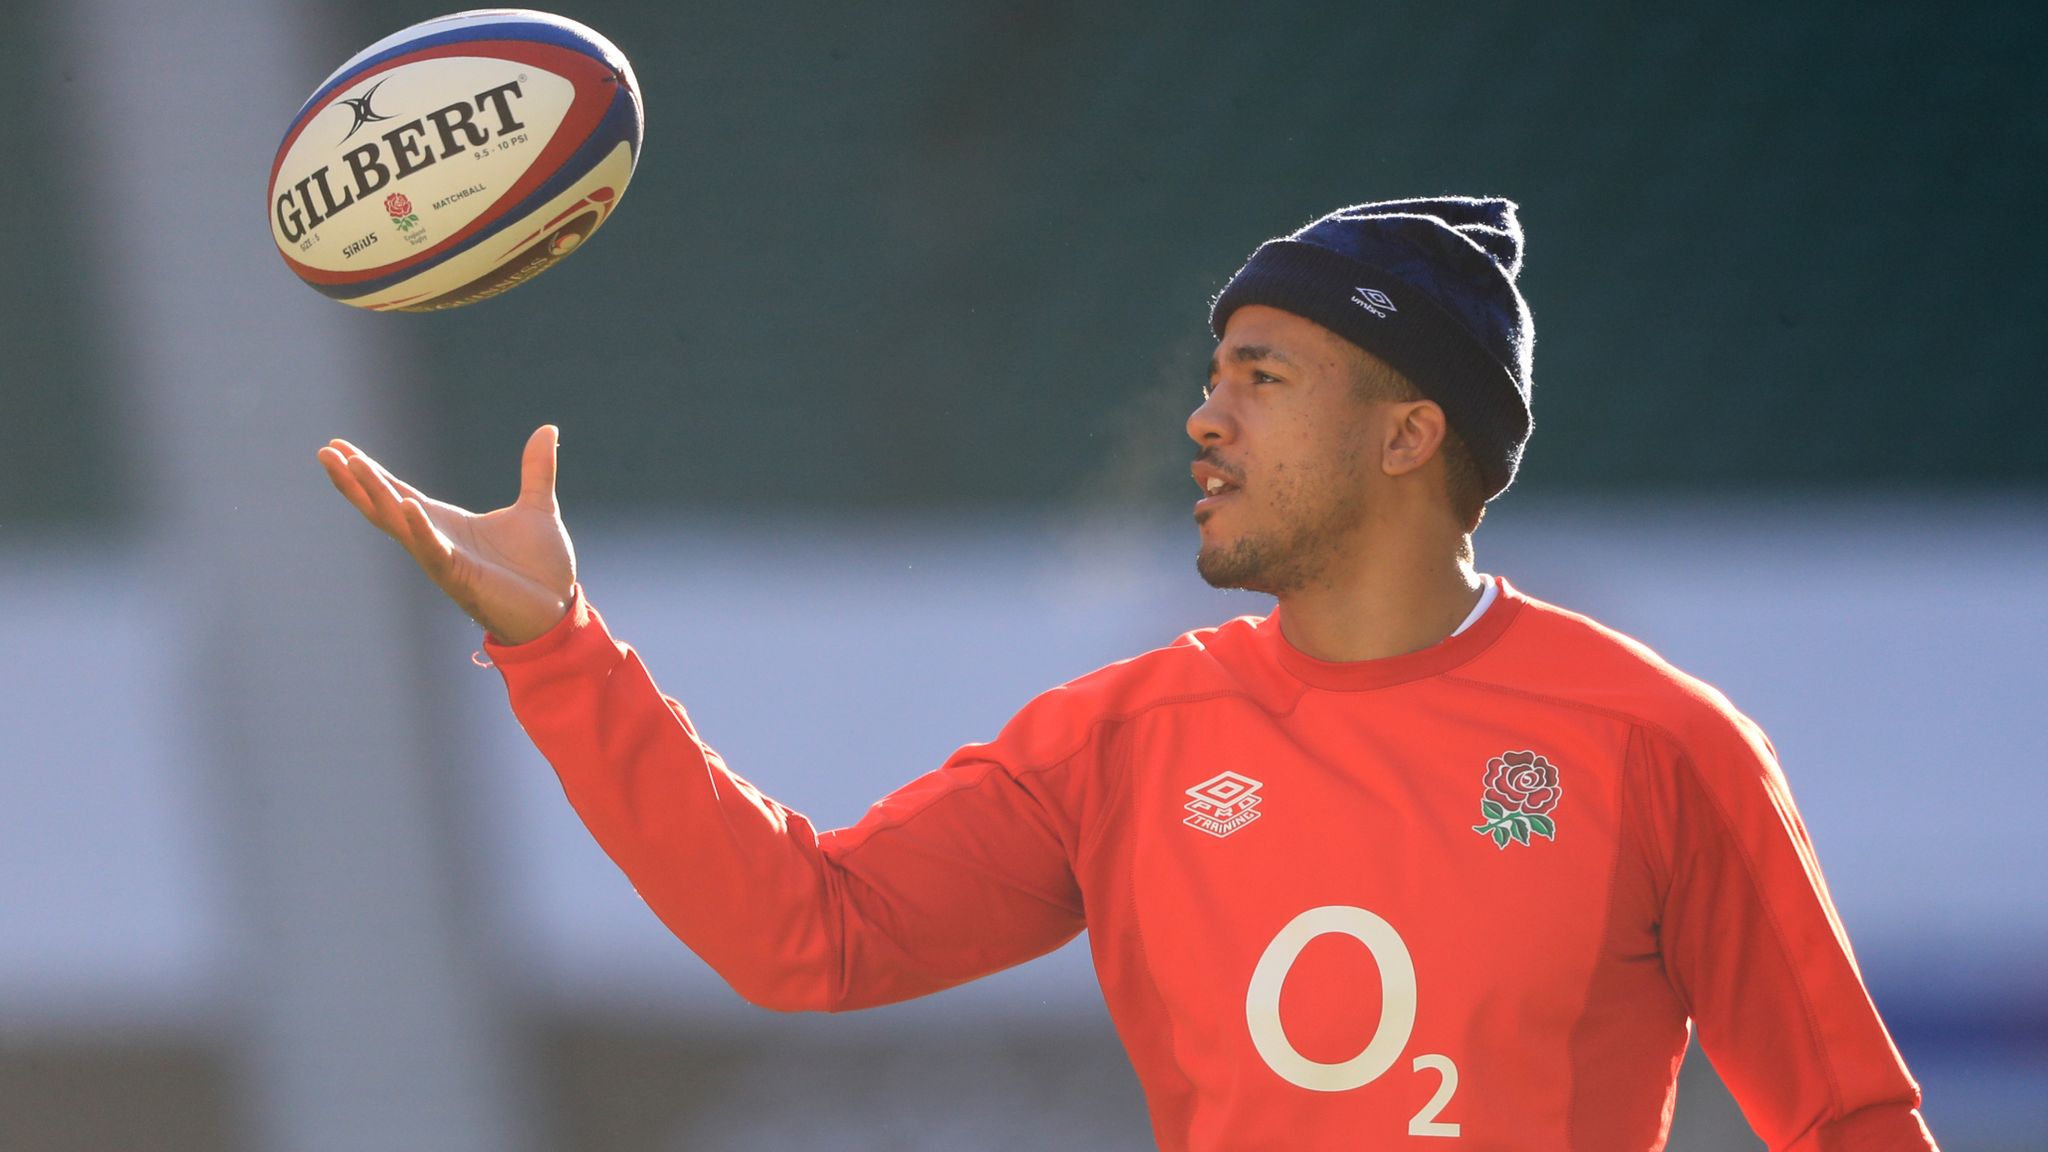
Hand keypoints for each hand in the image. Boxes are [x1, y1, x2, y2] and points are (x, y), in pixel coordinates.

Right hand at [317, 425, 576, 644]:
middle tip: (326, 452)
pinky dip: (420, 528)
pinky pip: (433, 550)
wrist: (558, 610)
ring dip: (374, 495)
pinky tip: (405, 504)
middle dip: (354, 480)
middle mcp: (435, 540)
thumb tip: (547, 429)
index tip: (338, 445)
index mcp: (446, 523)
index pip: (396, 491)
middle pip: (383, 505)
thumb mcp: (537, 508)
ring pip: (398, 524)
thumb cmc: (541, 568)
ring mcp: (443, 559)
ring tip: (351, 466)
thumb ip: (536, 470)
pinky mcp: (459, 577)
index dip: (368, 470)